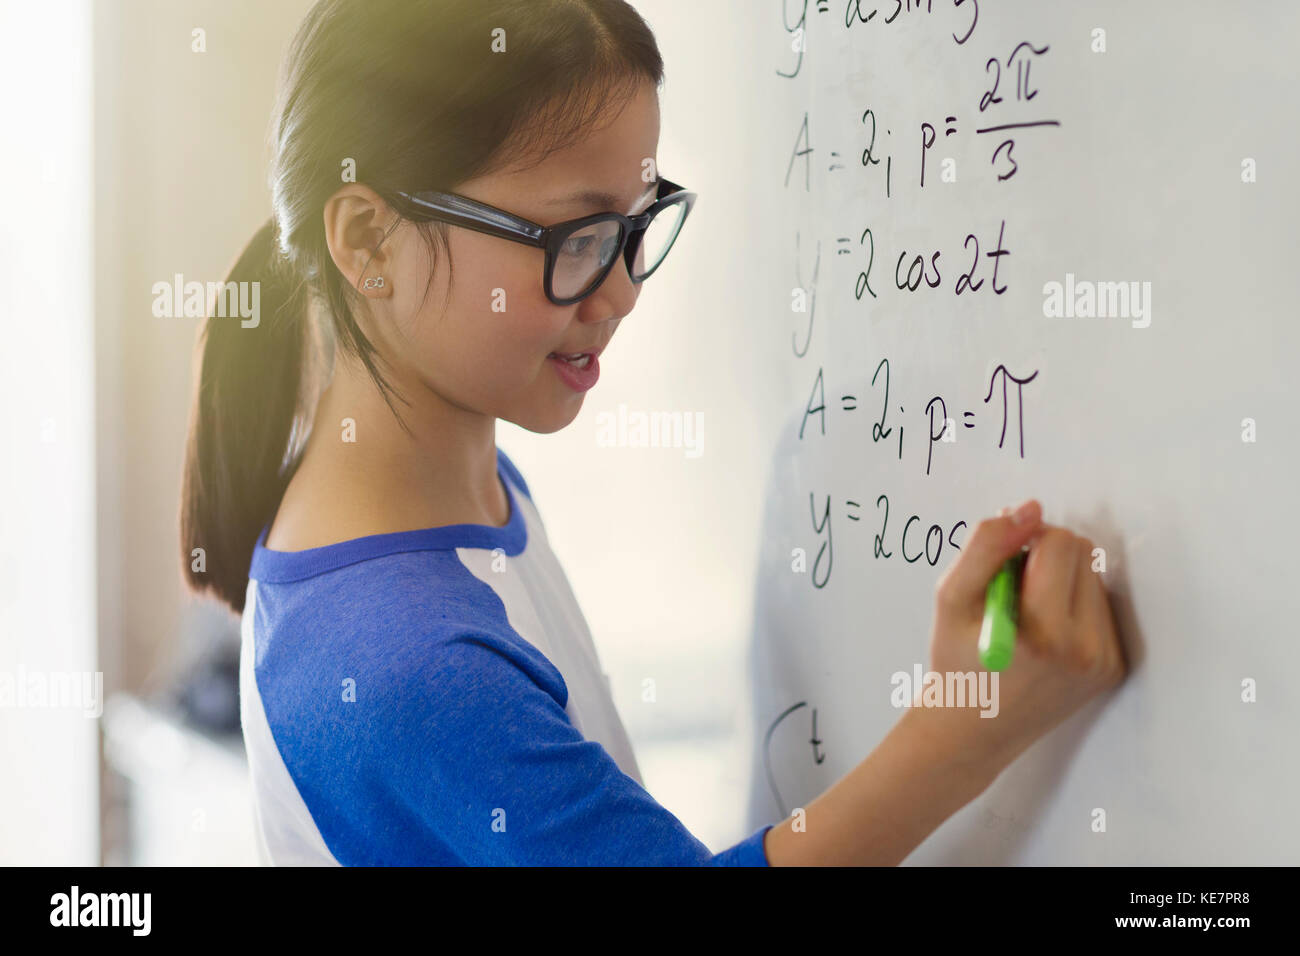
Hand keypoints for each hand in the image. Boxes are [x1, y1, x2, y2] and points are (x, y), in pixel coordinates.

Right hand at [917, 500, 1128, 780]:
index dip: (1026, 539)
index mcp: (1041, 630)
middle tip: (1011, 591)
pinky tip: (1045, 632)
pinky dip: (1073, 607)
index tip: (1002, 562)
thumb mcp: (951, 597)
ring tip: (1026, 615)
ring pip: (1095, 577)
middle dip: (1046, 557)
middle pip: (1083, 554)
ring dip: (1062, 581)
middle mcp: (1081, 648)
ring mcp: (1101, 661)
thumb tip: (1030, 508)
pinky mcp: (1112, 668)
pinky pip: (1101, 607)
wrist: (972, 730)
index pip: (1059, 541)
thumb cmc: (956, 661)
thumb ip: (985, 545)